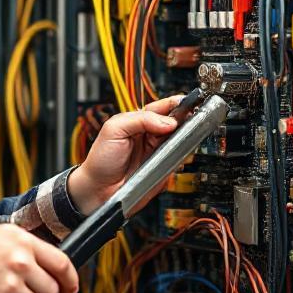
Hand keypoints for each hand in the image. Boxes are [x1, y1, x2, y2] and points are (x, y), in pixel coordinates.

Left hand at [67, 95, 182, 214]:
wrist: (99, 189)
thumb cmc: (101, 160)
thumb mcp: (113, 130)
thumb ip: (139, 120)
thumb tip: (167, 122)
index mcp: (138, 121)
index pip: (162, 108)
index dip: (175, 104)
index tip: (187, 103)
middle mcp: (151, 135)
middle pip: (176, 122)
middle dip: (186, 119)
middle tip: (192, 118)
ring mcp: (158, 152)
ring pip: (181, 140)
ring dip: (187, 137)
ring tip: (187, 134)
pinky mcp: (164, 168)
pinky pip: (179, 159)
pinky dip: (182, 156)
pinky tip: (181, 152)